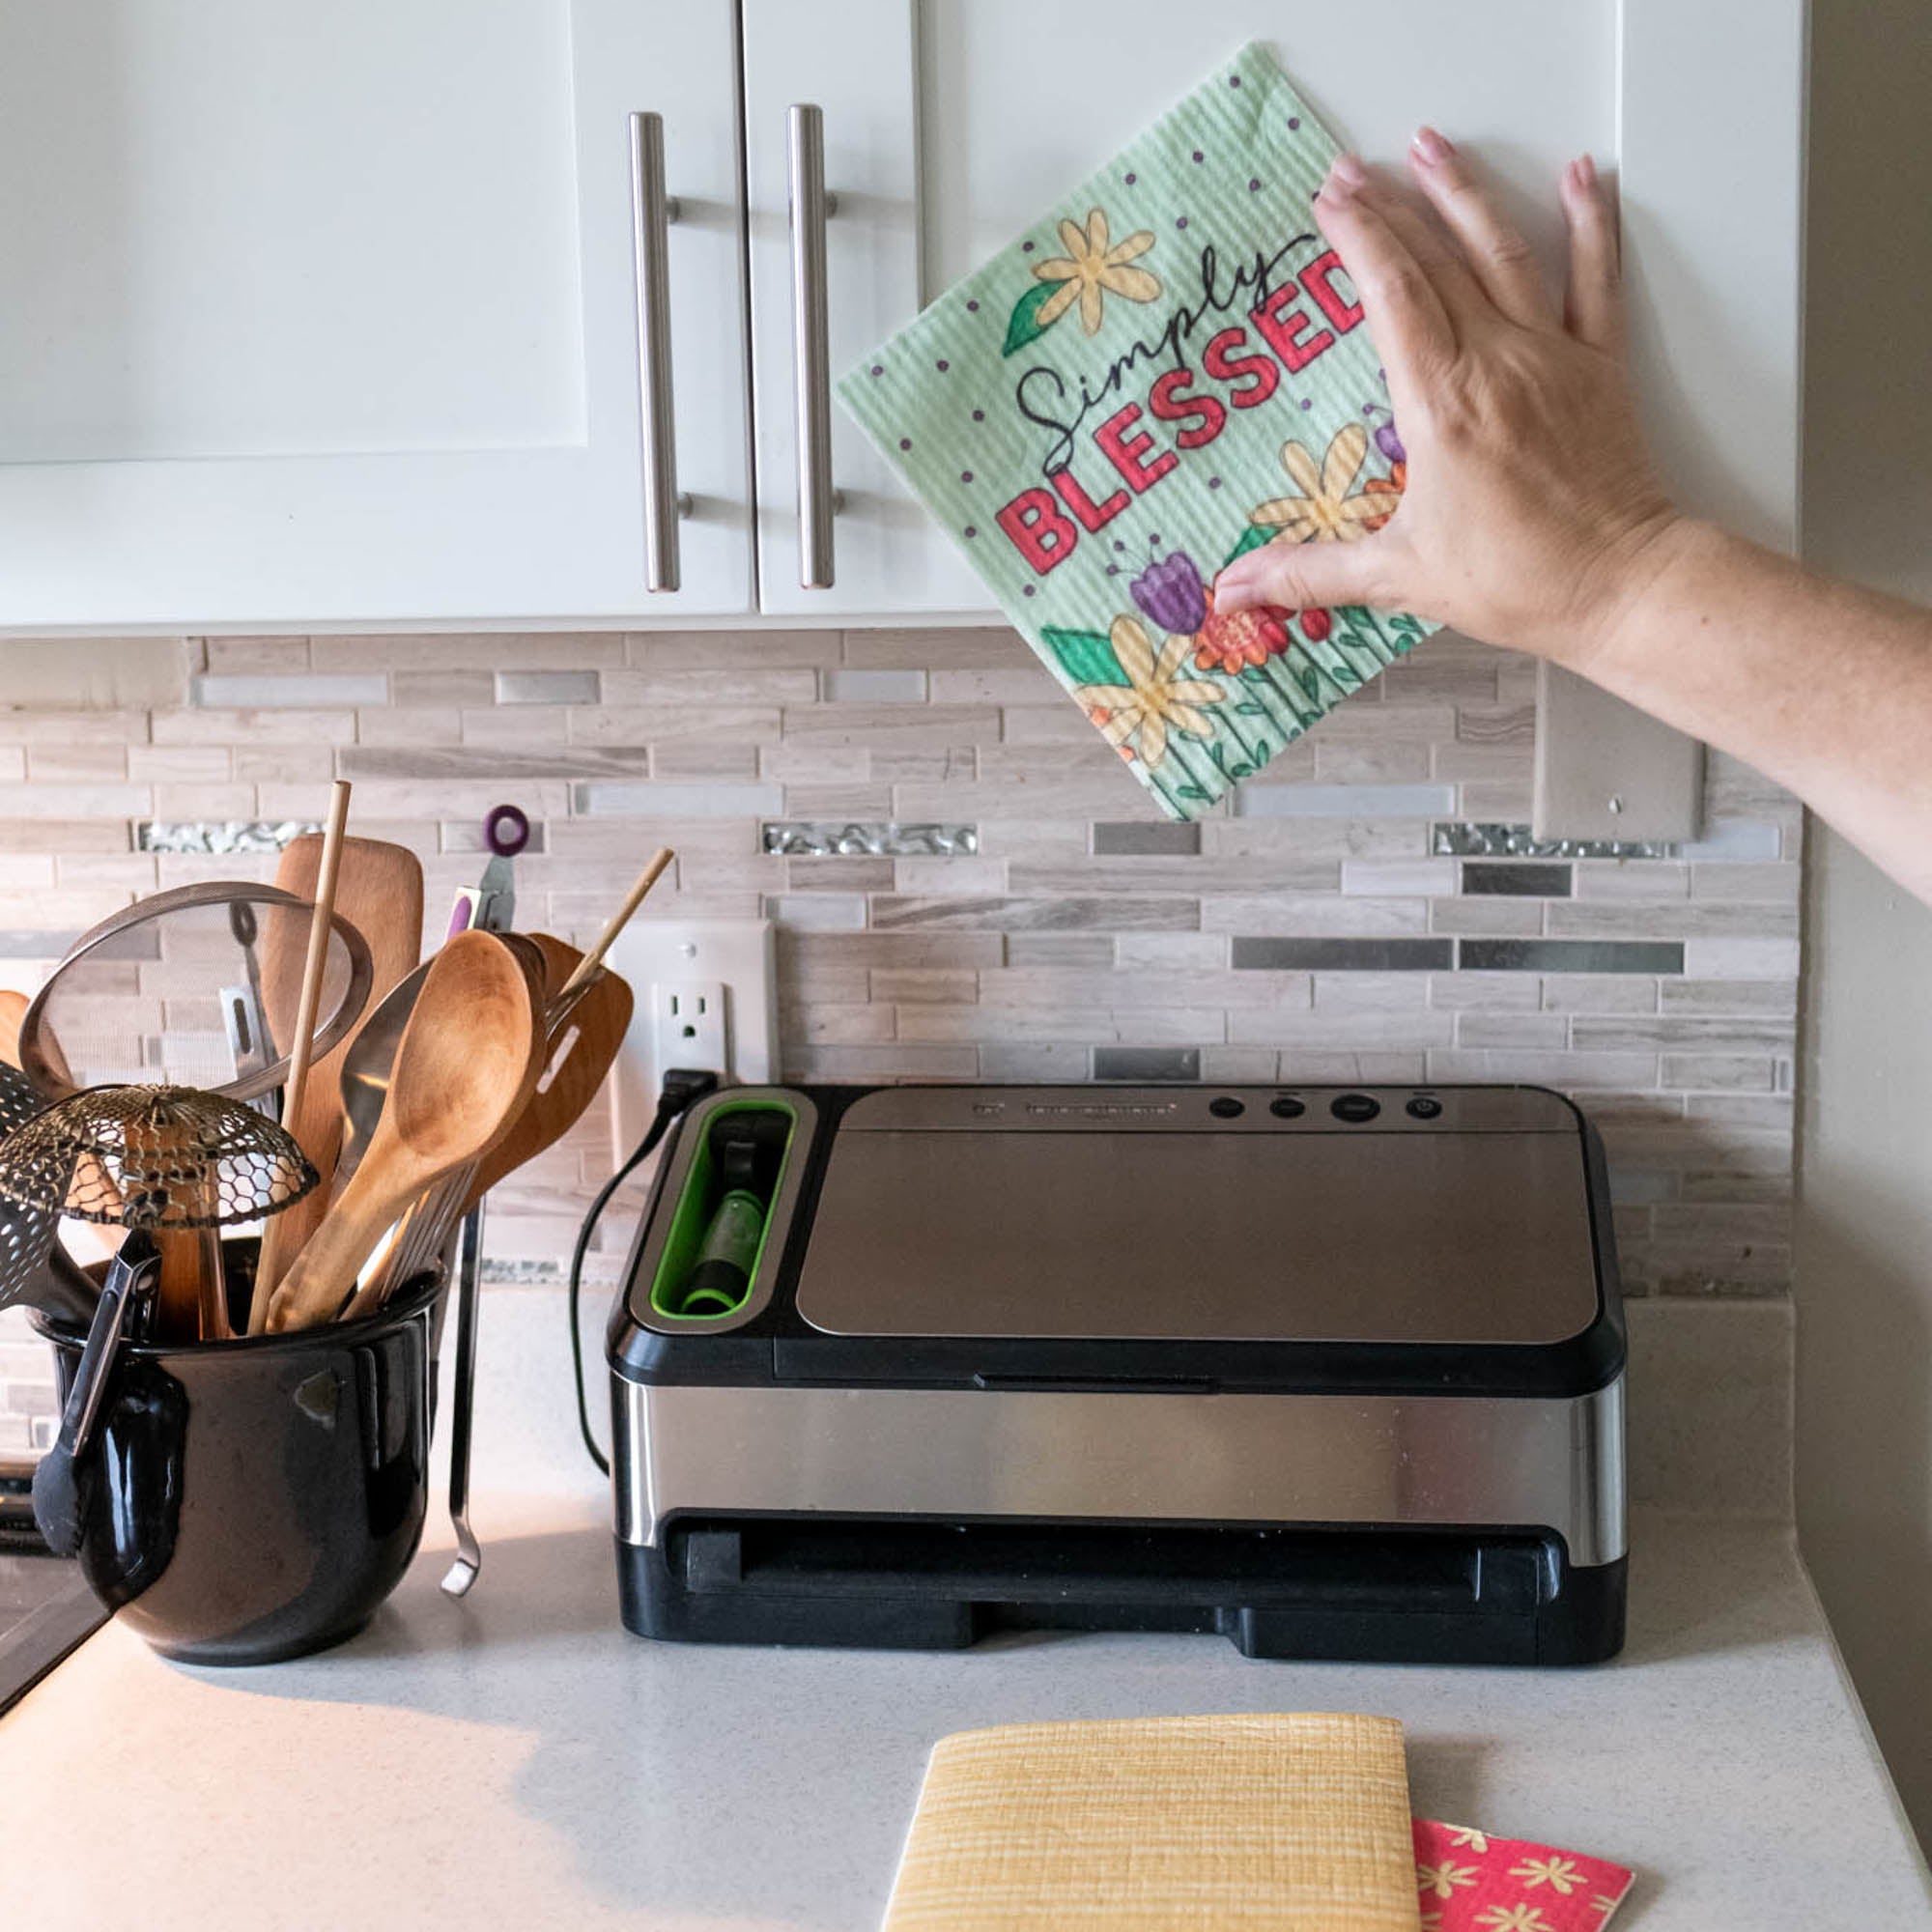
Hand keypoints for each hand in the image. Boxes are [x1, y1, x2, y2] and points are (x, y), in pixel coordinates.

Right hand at [1216, 130, 1683, 669]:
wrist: (1621, 586)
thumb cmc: (1518, 580)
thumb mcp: (1399, 578)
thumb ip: (1310, 573)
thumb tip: (1232, 589)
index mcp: (1441, 405)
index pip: (1392, 296)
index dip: (1358, 240)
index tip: (1329, 203)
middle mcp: (1496, 363)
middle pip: (1437, 261)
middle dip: (1391, 207)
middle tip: (1352, 171)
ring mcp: (1552, 356)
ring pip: (1504, 251)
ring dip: (1464, 193)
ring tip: (1432, 146)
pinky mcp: (1599, 366)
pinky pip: (1596, 278)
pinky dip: (1590, 221)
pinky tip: (1582, 176)